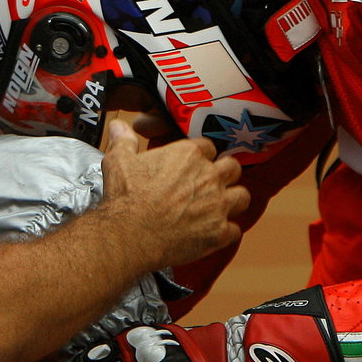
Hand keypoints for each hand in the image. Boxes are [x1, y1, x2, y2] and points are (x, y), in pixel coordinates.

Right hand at [99, 120, 246, 268]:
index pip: (209, 147)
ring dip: (233, 200)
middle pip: (232, 168)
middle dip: (225, 173)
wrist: (129, 235)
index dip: (202, 156)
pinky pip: (235, 230)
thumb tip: (119, 127)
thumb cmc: (125, 197)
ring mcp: (217, 205)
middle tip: (212, 182)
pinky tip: (214, 233)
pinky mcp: (219, 233)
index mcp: (189, 155)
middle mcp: (209, 177)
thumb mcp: (119, 161)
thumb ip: (124, 141)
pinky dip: (226, 232)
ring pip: (242, 196)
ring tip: (220, 206)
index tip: (195, 164)